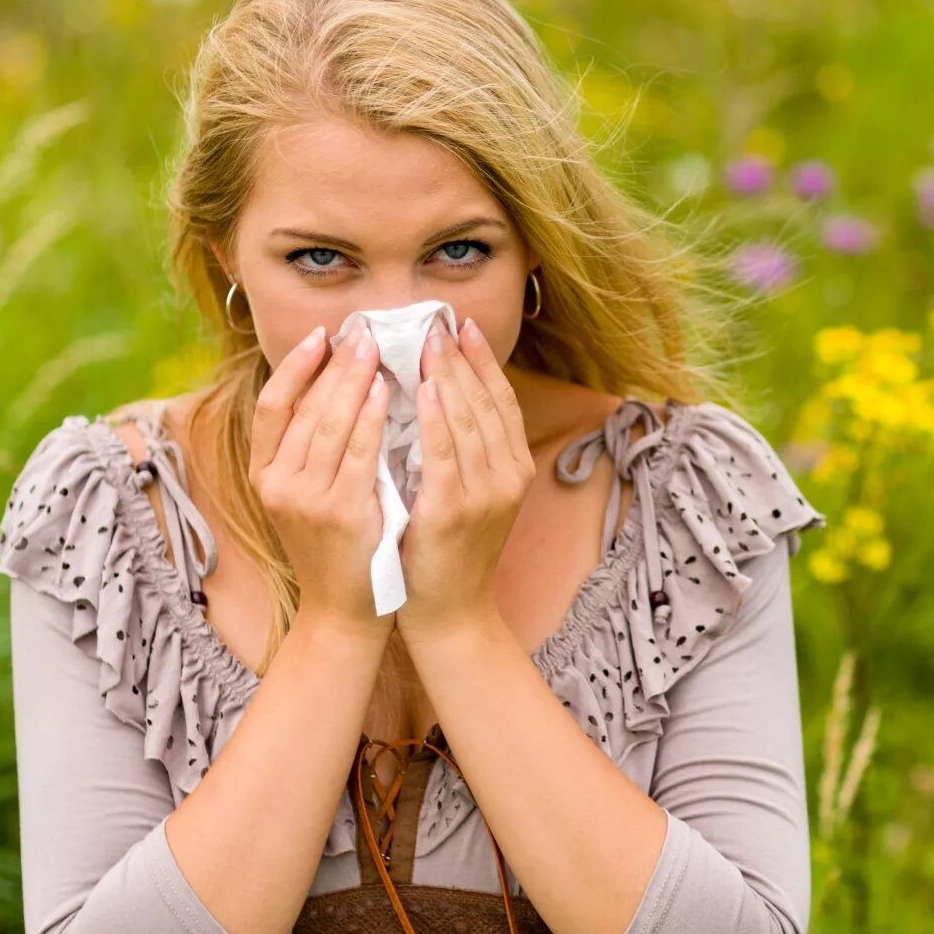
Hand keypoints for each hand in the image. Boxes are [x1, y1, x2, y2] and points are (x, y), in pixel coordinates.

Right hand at [249, 319, 393, 638]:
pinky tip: (387, 392)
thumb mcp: (311, 496)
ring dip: (353, 380)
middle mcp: (277, 483)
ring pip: (328, 423)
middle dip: (334, 364)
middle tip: (362, 330)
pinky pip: (357, 453)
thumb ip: (316, 449)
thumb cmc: (337, 548)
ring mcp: (305, 498)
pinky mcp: (339, 513)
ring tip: (375, 348)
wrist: (344, 612)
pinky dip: (370, 418)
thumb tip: (341, 387)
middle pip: (304, 406)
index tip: (319, 335)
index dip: (293, 366)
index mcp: (265, 475)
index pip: (271, 406)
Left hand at [396, 315, 534, 641]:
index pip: (501, 401)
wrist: (449, 611)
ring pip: (467, 420)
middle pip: (486, 402)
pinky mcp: (454, 510)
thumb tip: (442, 397)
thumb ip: (465, 452)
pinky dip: (435, 417)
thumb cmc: (449, 551)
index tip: (463, 326)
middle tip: (436, 321)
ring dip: (446, 376)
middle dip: (460, 358)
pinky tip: (421, 389)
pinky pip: (444, 453)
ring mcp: (485, 494)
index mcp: (513, 469)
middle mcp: (508, 476)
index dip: (484, 361)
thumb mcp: (470, 495)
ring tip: (426, 341)